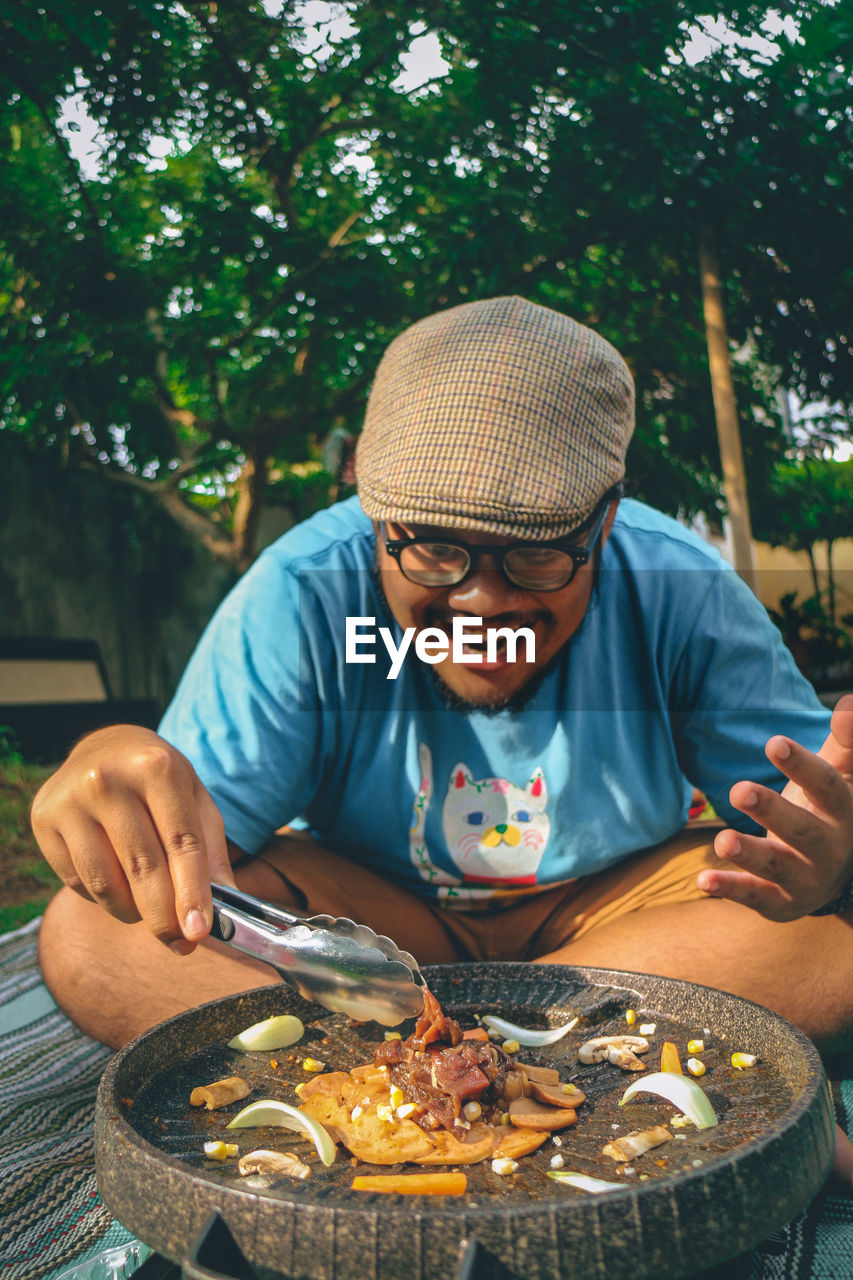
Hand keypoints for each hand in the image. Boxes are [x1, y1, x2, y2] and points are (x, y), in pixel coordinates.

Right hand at [31, 725, 235, 951]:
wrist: (105, 748)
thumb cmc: (159, 781)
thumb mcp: (195, 801)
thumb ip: (212, 852)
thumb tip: (227, 907)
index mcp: (156, 767)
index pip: (181, 844)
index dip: (191, 893)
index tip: (199, 932)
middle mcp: (108, 780)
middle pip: (142, 868)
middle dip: (164, 917)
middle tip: (181, 944)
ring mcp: (70, 800)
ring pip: (105, 884)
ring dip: (133, 911)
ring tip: (150, 909)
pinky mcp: (44, 820)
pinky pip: (77, 883)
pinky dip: (103, 897)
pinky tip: (117, 883)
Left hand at [698, 695, 852, 920]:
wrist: (840, 874)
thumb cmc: (830, 810)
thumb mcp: (840, 776)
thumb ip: (844, 744)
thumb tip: (850, 705)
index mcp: (842, 810)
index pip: (825, 785)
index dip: (801, 765)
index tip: (774, 743)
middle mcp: (828, 847)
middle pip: (802, 830)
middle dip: (772, 811)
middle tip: (739, 790)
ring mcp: (805, 877)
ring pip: (776, 866)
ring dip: (749, 854)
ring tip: (721, 840)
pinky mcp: (780, 902)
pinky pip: (755, 896)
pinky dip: (730, 889)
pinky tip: (702, 880)